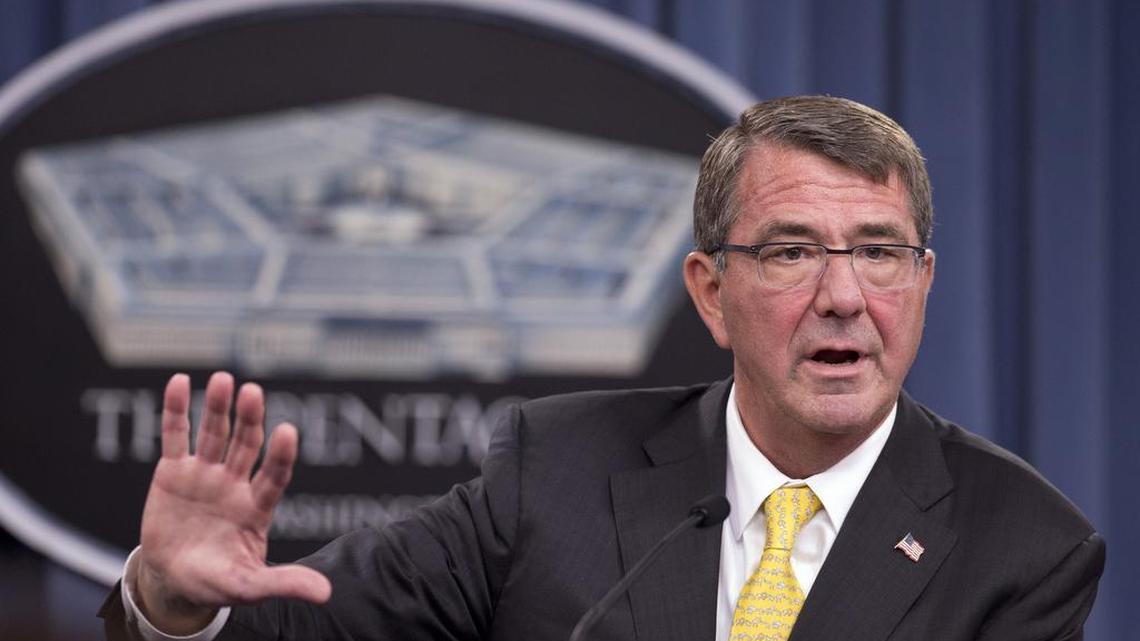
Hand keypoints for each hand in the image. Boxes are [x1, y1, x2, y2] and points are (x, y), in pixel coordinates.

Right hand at [134, 372, 330, 634]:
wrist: (175, 579)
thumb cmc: (218, 581)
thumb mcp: (249, 587)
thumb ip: (284, 583)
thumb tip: (326, 594)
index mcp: (257, 507)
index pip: (274, 475)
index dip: (281, 455)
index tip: (288, 431)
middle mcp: (235, 482)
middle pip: (246, 445)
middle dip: (249, 419)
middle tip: (253, 392)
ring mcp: (205, 473)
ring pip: (215, 433)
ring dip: (218, 407)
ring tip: (224, 380)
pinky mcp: (174, 471)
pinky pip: (176, 435)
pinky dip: (178, 410)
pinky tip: (182, 382)